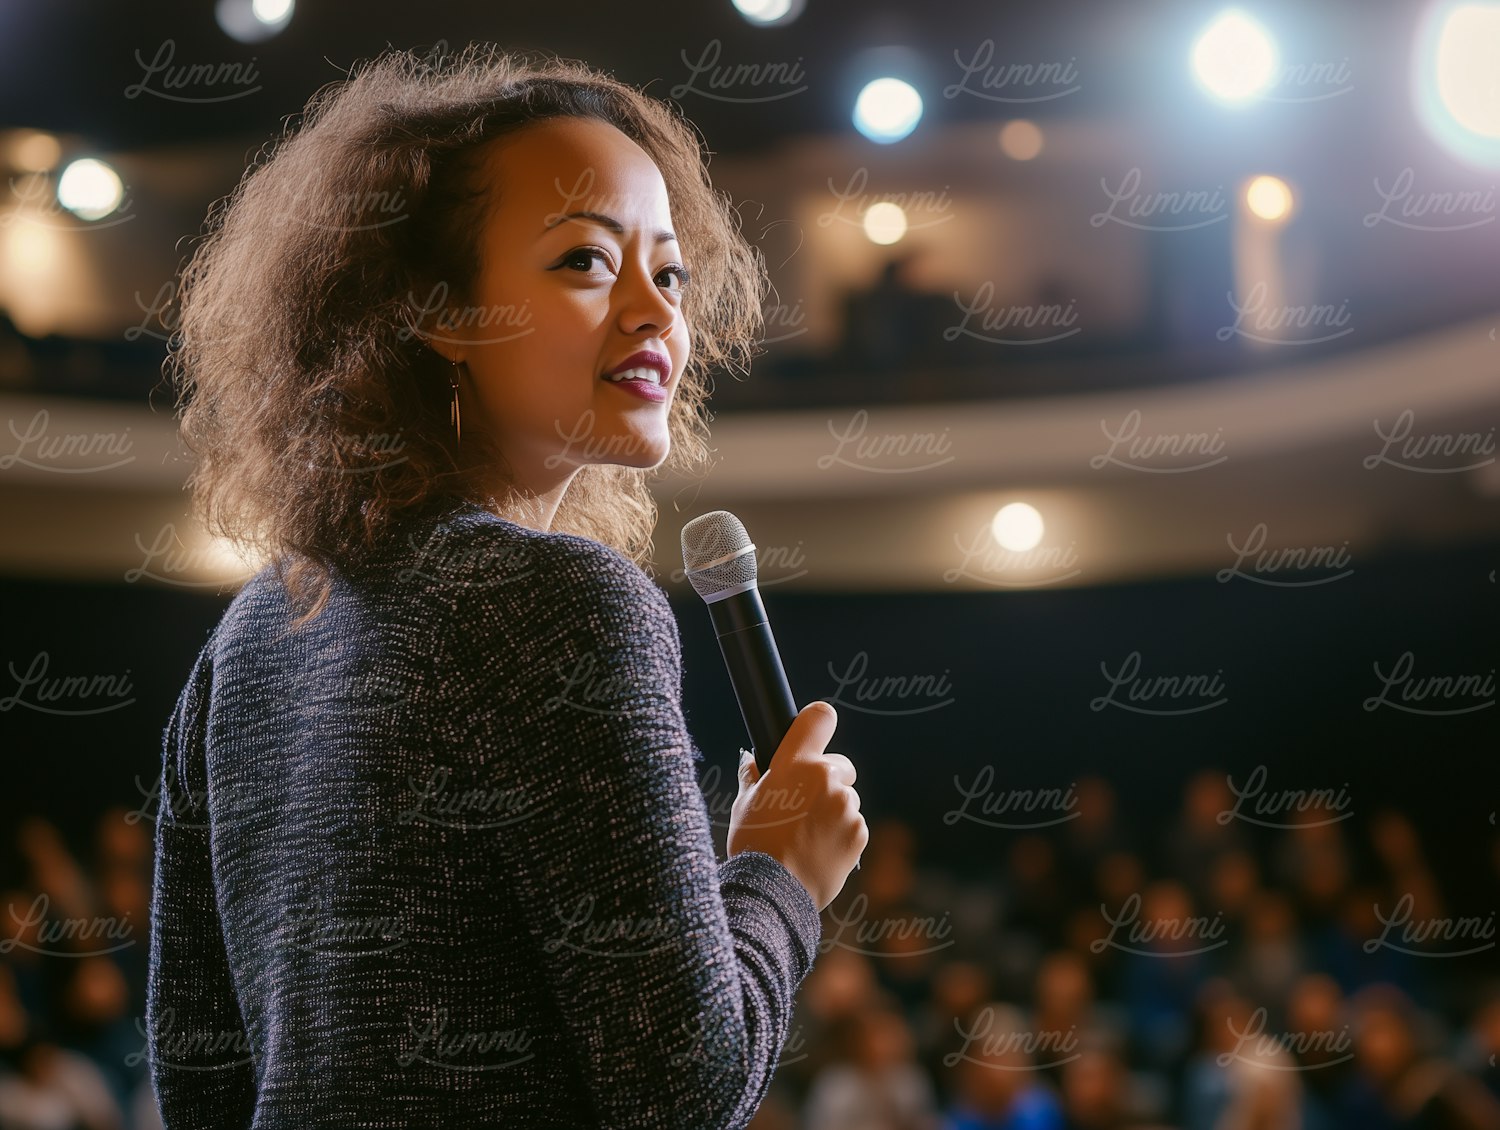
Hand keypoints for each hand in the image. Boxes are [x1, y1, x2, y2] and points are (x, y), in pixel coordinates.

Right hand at [726, 701, 866, 911]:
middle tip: (803, 805)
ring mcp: (846, 806)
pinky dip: (841, 833)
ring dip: (833, 810)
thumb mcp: (744, 805)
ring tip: (807, 836)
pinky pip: (854, 823)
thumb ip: (752, 776)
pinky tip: (819, 850)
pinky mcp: (859, 832)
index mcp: (795, 764)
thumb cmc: (754, 845)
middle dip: (827, 779)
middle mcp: (826, 779)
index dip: (818, 723)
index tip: (814, 735)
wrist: (774, 890)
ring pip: (846, 797)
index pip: (820, 718)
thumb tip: (750, 760)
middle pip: (839, 765)